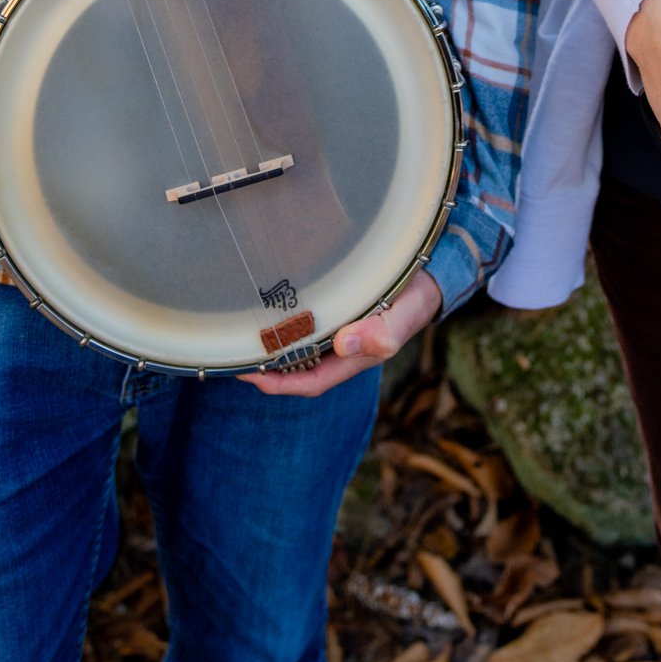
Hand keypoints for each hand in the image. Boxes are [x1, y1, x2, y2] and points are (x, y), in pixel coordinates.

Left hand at [246, 269, 442, 398]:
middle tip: (230, 353)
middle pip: (297, 369)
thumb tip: (344, 345)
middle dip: (266, 368)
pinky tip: (269, 312)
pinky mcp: (337, 314)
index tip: (247, 375)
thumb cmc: (415, 301)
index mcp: (354, 359)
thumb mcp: (402, 316)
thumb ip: (380, 333)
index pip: (310, 382)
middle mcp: (341, 350)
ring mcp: (339, 334)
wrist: (430, 277)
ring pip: (299, 349)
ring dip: (273, 347)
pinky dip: (286, 326)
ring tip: (241, 335)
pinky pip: (306, 327)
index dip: (278, 384)